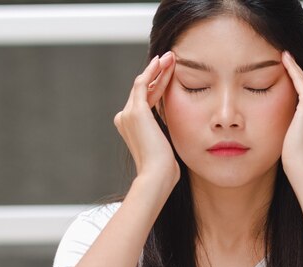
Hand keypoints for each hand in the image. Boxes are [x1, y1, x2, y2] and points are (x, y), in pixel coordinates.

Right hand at [114, 52, 178, 186]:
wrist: (157, 175)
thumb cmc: (164, 168)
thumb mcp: (164, 146)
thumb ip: (165, 133)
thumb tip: (178, 130)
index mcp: (130, 127)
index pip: (144, 100)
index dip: (157, 85)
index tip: (168, 74)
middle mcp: (124, 118)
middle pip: (142, 89)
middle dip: (157, 73)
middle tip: (170, 58)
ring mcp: (127, 114)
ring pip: (143, 84)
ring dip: (157, 69)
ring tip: (171, 56)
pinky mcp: (135, 111)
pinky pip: (142, 84)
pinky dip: (152, 72)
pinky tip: (163, 62)